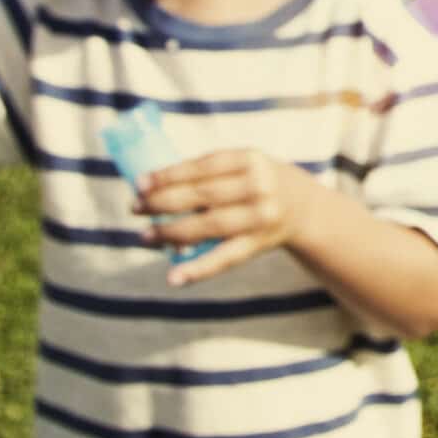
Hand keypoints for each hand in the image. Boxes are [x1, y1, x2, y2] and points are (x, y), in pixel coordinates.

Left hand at [137, 150, 332, 286]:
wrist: (303, 207)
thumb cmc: (254, 182)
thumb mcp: (240, 166)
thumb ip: (205, 174)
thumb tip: (150, 188)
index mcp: (250, 159)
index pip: (202, 167)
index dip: (169, 175)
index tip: (139, 183)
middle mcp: (258, 186)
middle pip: (203, 196)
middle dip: (163, 202)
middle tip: (134, 207)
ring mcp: (260, 217)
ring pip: (208, 226)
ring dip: (171, 232)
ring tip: (145, 235)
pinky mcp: (258, 244)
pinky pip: (224, 258)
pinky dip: (197, 269)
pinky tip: (173, 277)